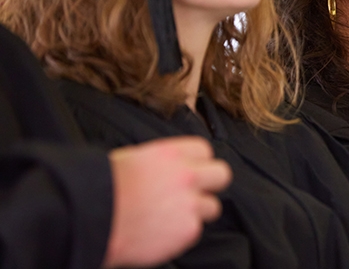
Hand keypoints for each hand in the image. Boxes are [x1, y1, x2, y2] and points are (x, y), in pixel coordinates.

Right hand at [102, 136, 232, 267]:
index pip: (205, 150)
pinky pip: (195, 231)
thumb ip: (160, 162)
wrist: (90, 221)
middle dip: (210, 185)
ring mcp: (190, 203)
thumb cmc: (101, 190)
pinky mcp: (188, 230)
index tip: (189, 171)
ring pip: (212, 207)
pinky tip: (160, 233)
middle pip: (222, 174)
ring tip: (169, 219)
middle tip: (192, 195)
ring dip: (196, 213)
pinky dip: (181, 235)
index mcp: (171, 153)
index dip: (197, 162)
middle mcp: (186, 175)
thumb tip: (168, 166)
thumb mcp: (130, 159)